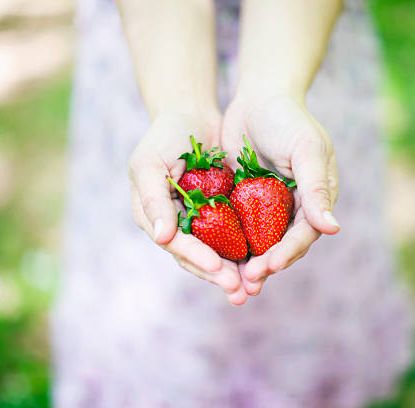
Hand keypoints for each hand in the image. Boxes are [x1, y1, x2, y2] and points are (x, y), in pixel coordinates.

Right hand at [129, 112, 247, 304]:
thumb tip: (162, 238)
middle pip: (198, 257)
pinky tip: (265, 261)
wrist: (191, 115)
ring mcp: (201, 220)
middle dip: (219, 275)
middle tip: (239, 292)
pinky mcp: (223, 212)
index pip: (176, 244)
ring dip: (234, 271)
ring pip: (218, 251)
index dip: (196, 257)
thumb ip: (153, 199)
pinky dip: (247, 248)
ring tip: (253, 287)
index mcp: (156, 218)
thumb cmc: (164, 136)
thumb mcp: (149, 163)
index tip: (217, 267)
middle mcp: (178, 225)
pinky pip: (235, 234)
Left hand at [221, 94, 339, 295]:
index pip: (303, 234)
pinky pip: (237, 227)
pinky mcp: (245, 200)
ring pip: (259, 242)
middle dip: (266, 266)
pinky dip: (229, 244)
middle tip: (247, 283)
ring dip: (247, 263)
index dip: (287, 253)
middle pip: (281, 245)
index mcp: (314, 197)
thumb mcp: (306, 149)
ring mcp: (268, 205)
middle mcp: (293, 206)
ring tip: (232, 284)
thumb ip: (316, 187)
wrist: (258, 96)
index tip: (267, 267)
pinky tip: (214, 257)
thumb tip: (332, 229)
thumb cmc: (288, 118)